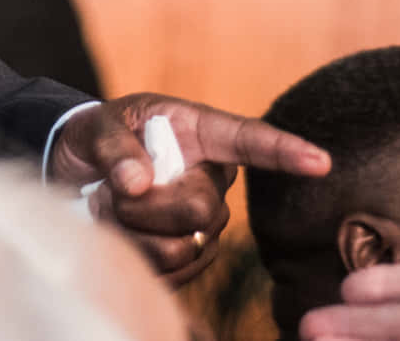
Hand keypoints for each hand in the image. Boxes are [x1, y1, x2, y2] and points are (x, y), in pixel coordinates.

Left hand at [49, 94, 329, 284]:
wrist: (80, 172)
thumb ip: (113, 148)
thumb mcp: (96, 127)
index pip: (249, 140)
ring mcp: (205, 220)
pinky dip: (135, 256)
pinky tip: (122, 232)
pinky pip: (173, 271)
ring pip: (184, 246)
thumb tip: (138, 183)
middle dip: (147, 208)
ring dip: (134, 232)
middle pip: (201, 210)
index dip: (284, 151)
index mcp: (200, 132)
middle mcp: (212, 177)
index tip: (319, 161)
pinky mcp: (191, 255)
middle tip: (114, 192)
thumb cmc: (97, 135)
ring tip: (113, 208)